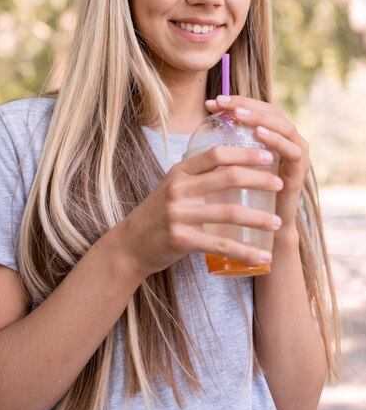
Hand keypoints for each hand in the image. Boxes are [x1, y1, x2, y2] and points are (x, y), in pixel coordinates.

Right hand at [116, 143, 282, 277]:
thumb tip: (234, 166)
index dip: (245, 153)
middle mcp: (178, 189)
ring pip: (229, 212)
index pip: (216, 154)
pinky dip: (245, 251)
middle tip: (280, 185)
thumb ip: (197, 177)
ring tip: (277, 222)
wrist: (130, 245)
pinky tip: (263, 255)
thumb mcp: (173, 187)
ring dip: (258, 217)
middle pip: (227, 178)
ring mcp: (179, 214)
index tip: (268, 156)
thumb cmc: (158, 214)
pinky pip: (220, 244)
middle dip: (259, 180)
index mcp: (179, 172)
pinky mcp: (181, 239)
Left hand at [205, 95, 309, 232]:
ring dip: (260, 118)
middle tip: (223, 102)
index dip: (236, 102)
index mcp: (273, 136)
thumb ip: (225, 149)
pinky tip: (259, 134)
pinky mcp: (301, 171)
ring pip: (284, 126)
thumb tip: (195, 131)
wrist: (264, 229)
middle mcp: (288, 141)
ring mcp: (297, 154)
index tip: (212, 102)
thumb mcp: (233, 167)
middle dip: (246, 104)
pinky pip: (292, 150)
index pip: (257, 109)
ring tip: (238, 114)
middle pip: (271, 112)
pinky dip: (276, 140)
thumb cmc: (245, 196)